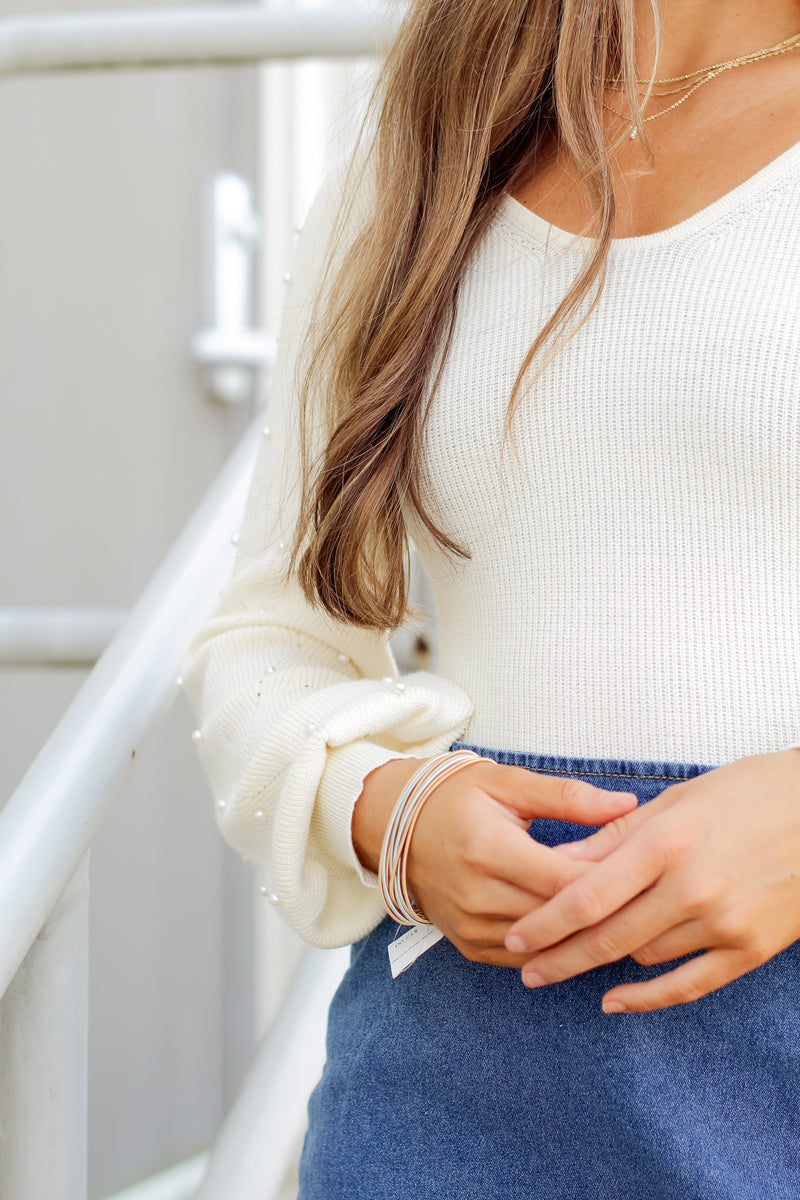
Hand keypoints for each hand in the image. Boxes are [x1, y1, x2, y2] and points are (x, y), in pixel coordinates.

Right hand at [353, 757, 636, 966]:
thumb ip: (568, 797)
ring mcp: (470, 925)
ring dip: (582, 935)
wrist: (397, 827)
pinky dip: (554, 948)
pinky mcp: (467, 945)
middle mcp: (476, 893)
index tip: (643, 870)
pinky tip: (582, 934)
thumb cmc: (458, 798)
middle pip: (558, 918)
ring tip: (623, 918)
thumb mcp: (509, 784)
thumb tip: (627, 802)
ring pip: (544, 946)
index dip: (607, 880)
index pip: (563, 880)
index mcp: (488, 848)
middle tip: (646, 898)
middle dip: (603, 911)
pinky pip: (523, 959)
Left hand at [504, 750, 799, 1010]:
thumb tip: (562, 861)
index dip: (545, 923)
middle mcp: (692, 888)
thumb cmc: (750, 792)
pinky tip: (615, 1000)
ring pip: (642, 957)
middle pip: (607, 937)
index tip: (517, 938)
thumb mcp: (678, 799)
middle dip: (559, 957)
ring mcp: (724, 923)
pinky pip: (688, 986)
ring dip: (606, 958)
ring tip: (575, 954)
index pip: (588, 896)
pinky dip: (648, 997)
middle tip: (526, 970)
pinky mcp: (751, 949)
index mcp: (667, 842)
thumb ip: (617, 836)